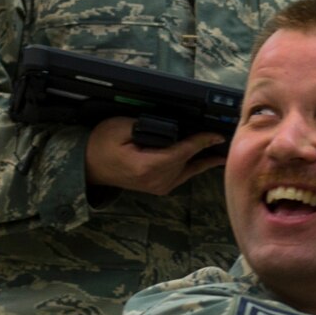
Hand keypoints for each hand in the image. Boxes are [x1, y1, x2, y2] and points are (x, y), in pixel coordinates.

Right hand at [83, 117, 225, 195]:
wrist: (88, 166)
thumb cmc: (100, 144)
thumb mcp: (121, 127)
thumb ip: (147, 126)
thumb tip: (174, 127)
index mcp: (148, 166)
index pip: (184, 151)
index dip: (203, 141)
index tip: (218, 134)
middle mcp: (157, 180)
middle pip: (190, 162)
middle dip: (207, 149)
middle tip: (227, 138)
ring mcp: (158, 187)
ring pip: (189, 171)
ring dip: (204, 160)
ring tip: (223, 150)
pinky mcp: (158, 188)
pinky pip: (182, 176)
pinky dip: (194, 166)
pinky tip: (206, 159)